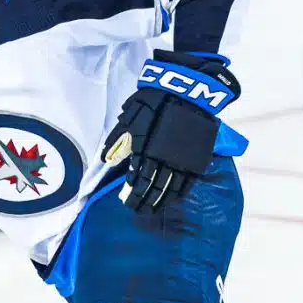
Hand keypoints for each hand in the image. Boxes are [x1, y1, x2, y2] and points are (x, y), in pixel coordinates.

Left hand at [102, 51, 239, 213]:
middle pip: (153, 189)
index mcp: (146, 151)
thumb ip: (118, 142)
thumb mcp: (130, 119)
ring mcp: (182, 160)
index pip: (138, 181)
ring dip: (160, 202)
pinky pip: (188, 183)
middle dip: (144, 203)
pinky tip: (173, 200)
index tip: (127, 202)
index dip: (132, 194)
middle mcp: (164, 160)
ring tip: (153, 210)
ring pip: (170, 190)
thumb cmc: (153, 102)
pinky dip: (179, 194)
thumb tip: (106, 161)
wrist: (187, 91)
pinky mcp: (197, 158)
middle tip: (138, 211)